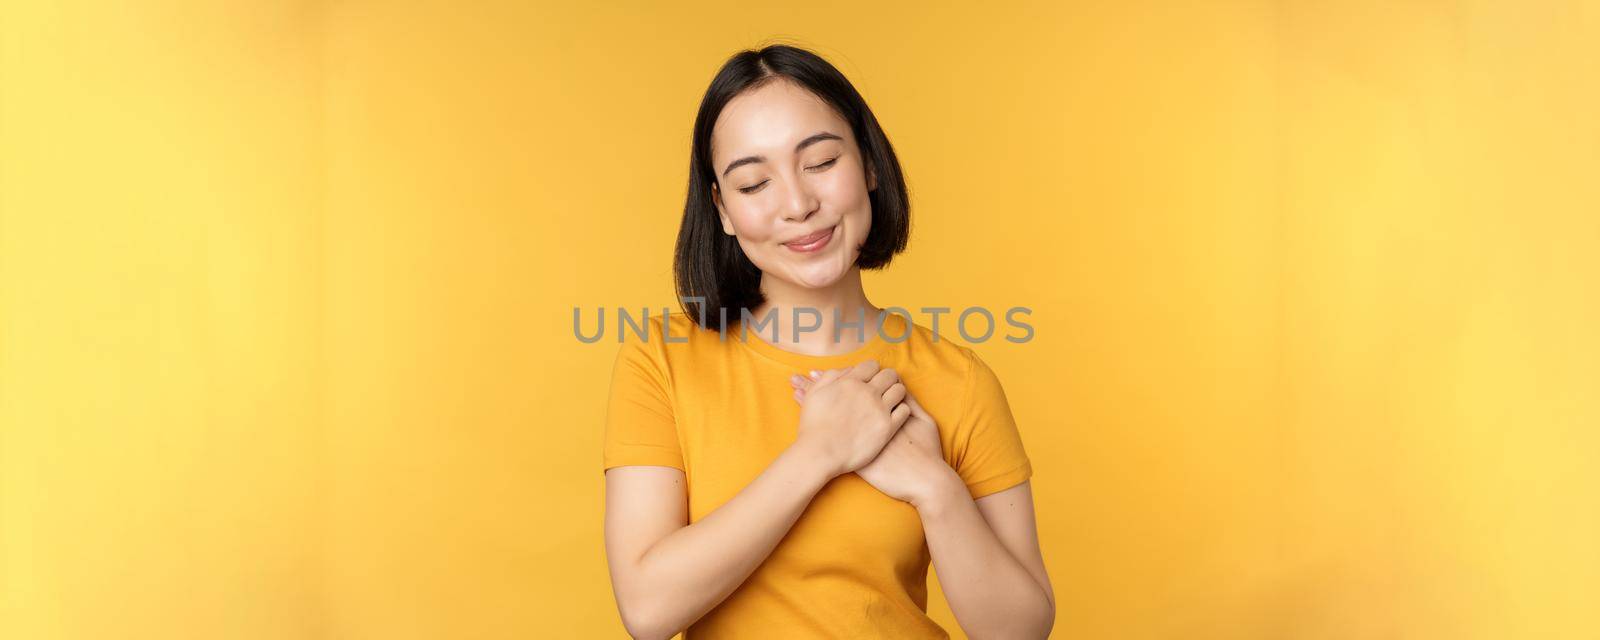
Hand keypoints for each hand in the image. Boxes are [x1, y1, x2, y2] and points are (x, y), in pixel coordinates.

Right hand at [791, 359, 911, 477]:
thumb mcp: (815, 393)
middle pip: (889, 375)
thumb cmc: (813, 425)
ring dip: (896, 392)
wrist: (819, 453)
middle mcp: (867, 392)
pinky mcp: (887, 428)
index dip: (871, 371)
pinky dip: (901, 410)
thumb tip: (848, 370)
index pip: (872, 365)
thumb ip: (831, 376)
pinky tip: (892, 415)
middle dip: (887, 379)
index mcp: (850, 381)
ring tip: (889, 401)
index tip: (869, 379)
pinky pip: (905, 410)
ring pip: (900, 390)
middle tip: (883, 388)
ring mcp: (879, 410)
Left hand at [792, 368, 953, 505]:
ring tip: (795, 389)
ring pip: (831, 415)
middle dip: (823, 384)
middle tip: (806, 376)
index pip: (861, 386)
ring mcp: (859, 440)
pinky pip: (830, 440)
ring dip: (813, 401)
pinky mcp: (855, 458)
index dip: (846, 376)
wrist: (923, 480)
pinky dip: (816, 427)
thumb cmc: (926, 451)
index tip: (829, 371)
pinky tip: (805, 422)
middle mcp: (867, 420)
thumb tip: (901, 387)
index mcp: (883, 408)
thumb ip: (910, 402)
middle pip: (840, 396)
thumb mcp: (924, 421)